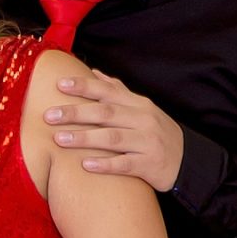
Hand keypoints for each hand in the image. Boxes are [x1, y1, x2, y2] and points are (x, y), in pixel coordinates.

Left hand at [44, 70, 183, 190]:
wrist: (188, 161)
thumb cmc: (154, 133)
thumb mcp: (141, 109)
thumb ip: (117, 91)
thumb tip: (94, 73)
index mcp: (138, 104)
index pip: (107, 91)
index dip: (83, 87)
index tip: (59, 84)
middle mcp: (143, 120)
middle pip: (105, 113)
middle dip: (75, 113)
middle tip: (48, 116)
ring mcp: (147, 142)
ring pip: (112, 138)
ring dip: (84, 138)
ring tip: (59, 139)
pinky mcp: (149, 164)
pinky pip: (125, 164)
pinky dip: (105, 164)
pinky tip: (85, 165)